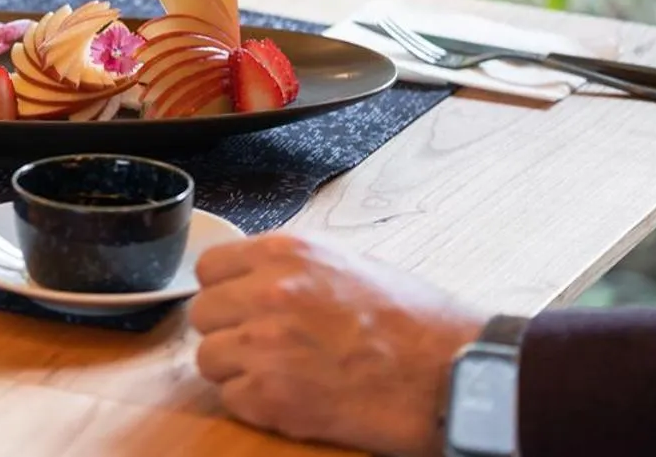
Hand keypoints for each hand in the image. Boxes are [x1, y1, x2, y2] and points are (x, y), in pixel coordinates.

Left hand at [189, 233, 486, 456]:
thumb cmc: (413, 319)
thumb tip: (251, 277)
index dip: (225, 289)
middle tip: (264, 344)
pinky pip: (231, 398)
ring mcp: (265, 347)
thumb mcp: (347, 262)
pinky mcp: (273, 397)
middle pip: (203, 313)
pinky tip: (292, 397)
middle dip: (228, 329)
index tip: (240, 305)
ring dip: (236, 368)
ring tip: (279, 373)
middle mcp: (266, 293)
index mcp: (283, 253)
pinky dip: (254, 403)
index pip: (209, 267)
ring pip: (207, 358)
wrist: (452, 373)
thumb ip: (290, 267)